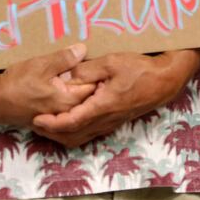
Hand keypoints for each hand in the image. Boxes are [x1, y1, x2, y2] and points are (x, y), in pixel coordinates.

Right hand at [0, 44, 95, 127]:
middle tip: (104, 69)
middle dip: (97, 84)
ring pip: (80, 104)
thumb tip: (84, 49)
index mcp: (68, 99)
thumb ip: (64, 58)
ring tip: (92, 78)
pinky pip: (71, 110)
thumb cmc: (17, 82)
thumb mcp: (40, 64)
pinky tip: (75, 91)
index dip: (101, 75)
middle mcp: (67, 112)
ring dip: (86, 93)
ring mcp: (59, 117)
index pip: (94, 87)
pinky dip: (76, 102)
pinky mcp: (52, 118)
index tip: (107, 64)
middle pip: (89, 98)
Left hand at [31, 48, 199, 147]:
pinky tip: (68, 121)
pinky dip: (75, 131)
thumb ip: (87, 69)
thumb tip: (65, 76)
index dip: (52, 122)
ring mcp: (111, 122)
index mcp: (102, 106)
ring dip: (62, 133)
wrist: (165, 80)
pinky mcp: (115, 120)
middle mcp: (105, 119)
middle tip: (35, 122)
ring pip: (82, 136)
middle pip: (73, 134)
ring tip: (47, 124)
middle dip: (52, 131)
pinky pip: (90, 132)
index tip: (36, 118)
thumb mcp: (111, 62)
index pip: (71, 121)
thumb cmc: (140, 69)